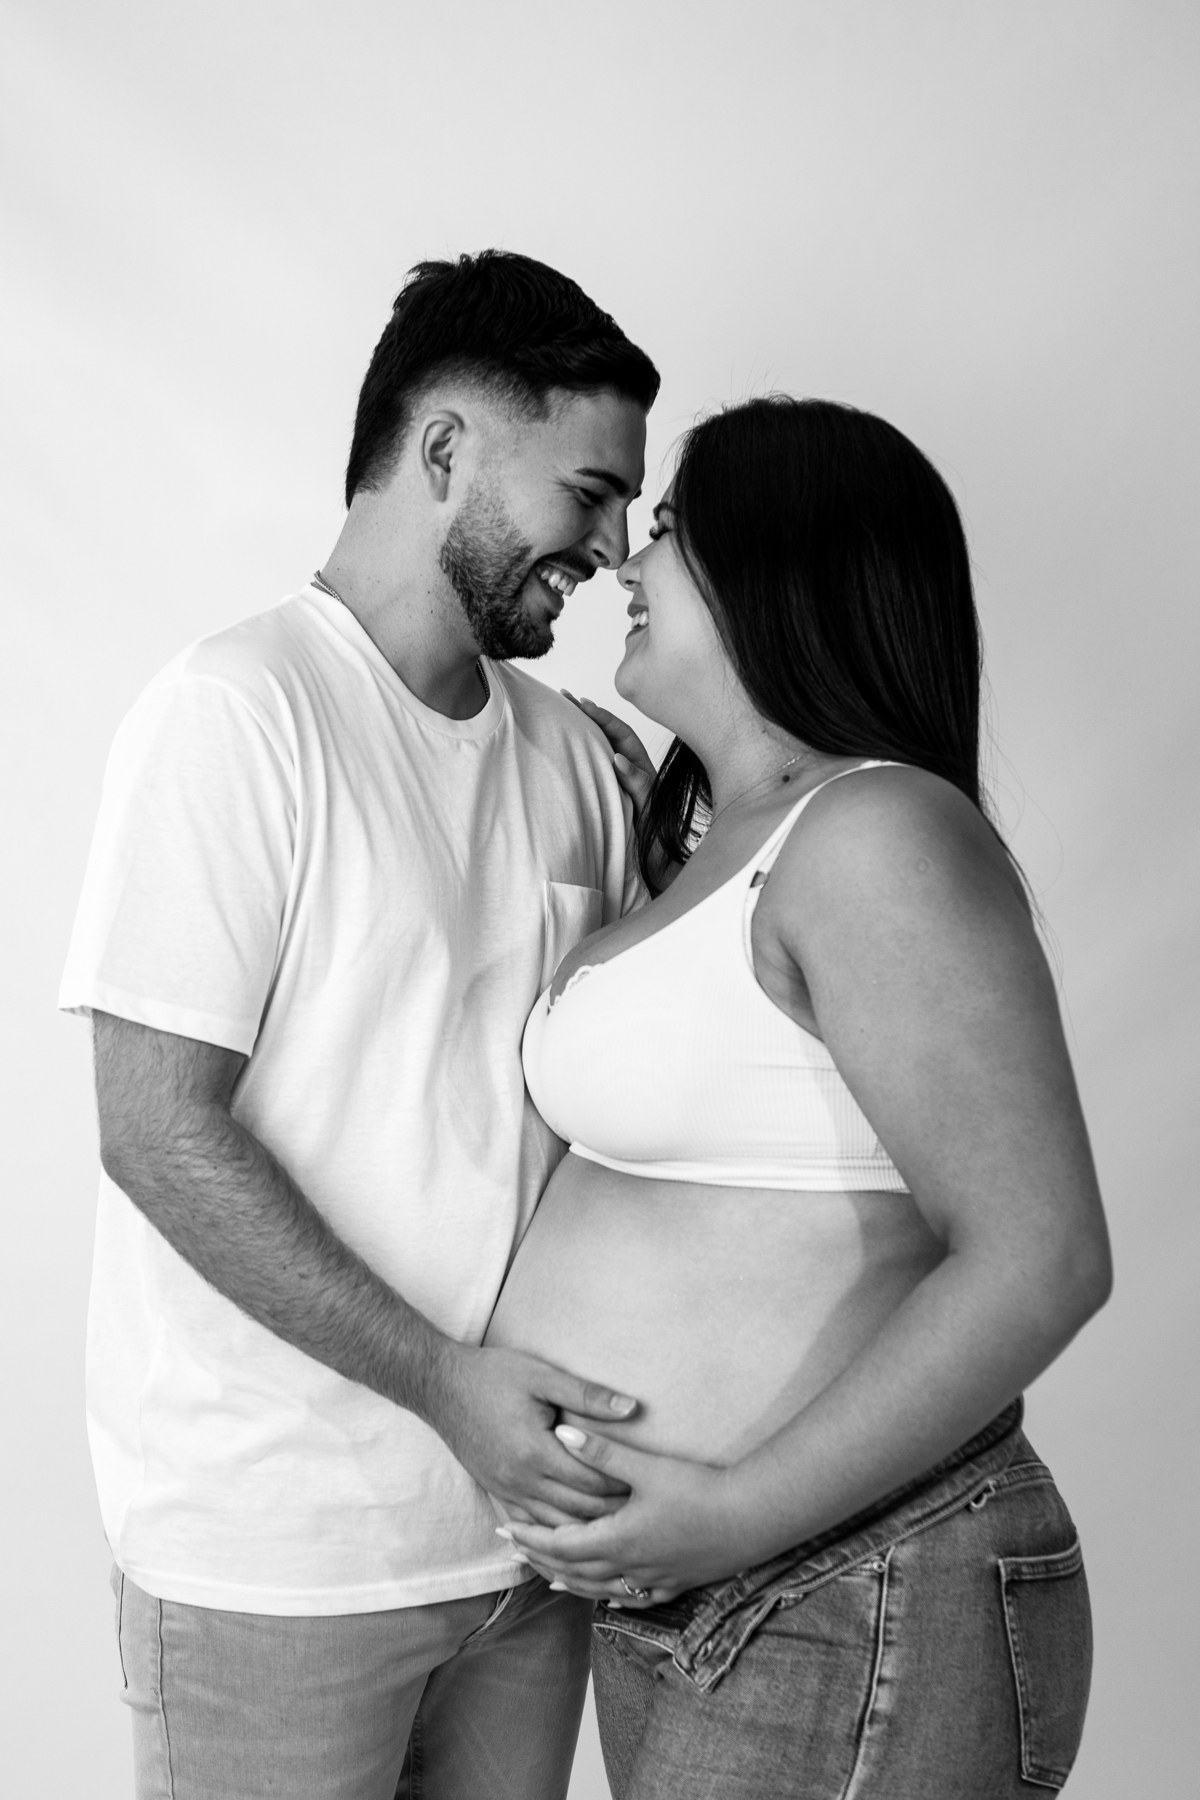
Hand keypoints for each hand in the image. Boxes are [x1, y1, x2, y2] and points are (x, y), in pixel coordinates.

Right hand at [426, 1345, 638, 1526]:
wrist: (439, 1385)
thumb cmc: (492, 1375)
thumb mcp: (542, 1376)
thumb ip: (588, 1395)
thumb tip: (632, 1408)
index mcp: (535, 1453)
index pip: (590, 1482)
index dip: (621, 1484)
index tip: (646, 1484)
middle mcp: (520, 1481)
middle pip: (577, 1511)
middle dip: (611, 1512)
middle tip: (641, 1510)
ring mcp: (506, 1491)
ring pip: (554, 1525)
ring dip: (586, 1528)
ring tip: (616, 1524)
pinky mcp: (496, 1492)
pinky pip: (530, 1525)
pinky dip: (554, 1533)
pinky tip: (573, 1536)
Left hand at [496, 1423, 745, 1605]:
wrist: (749, 1520)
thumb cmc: (699, 1490)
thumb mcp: (647, 1467)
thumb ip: (603, 1452)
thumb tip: (561, 1434)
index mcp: (617, 1539)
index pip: (561, 1543)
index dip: (532, 1537)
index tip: (507, 1529)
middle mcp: (629, 1567)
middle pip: (575, 1569)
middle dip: (542, 1558)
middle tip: (516, 1550)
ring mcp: (653, 1580)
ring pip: (600, 1587)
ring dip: (571, 1580)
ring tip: (548, 1576)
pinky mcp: (675, 1583)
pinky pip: (632, 1597)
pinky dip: (610, 1594)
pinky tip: (607, 1593)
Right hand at [562, 693, 655, 822]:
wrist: (650, 840)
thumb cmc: (652, 820)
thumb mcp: (648, 799)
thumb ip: (636, 780)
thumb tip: (618, 759)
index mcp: (638, 760)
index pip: (620, 731)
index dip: (602, 716)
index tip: (584, 705)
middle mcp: (624, 760)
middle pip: (604, 730)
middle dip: (586, 712)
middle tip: (564, 696)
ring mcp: (612, 769)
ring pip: (595, 742)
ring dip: (579, 726)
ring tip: (558, 709)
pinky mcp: (601, 781)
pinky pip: (588, 759)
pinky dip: (576, 747)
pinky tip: (560, 739)